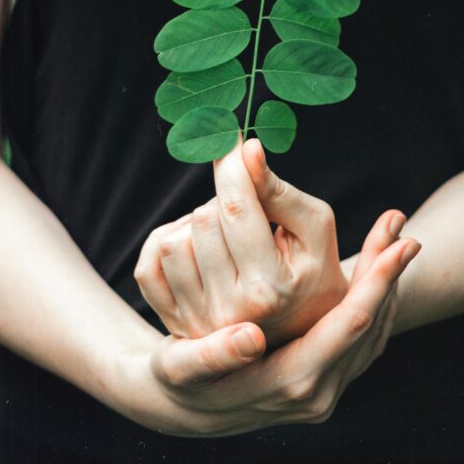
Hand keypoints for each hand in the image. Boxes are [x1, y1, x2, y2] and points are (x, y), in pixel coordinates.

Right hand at [121, 222, 420, 436]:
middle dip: (390, 275)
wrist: (183, 406)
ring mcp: (326, 388)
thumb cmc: (179, 377)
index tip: (398, 244)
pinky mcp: (325, 377)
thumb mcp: (181, 366)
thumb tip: (250, 337)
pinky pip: (363, 336)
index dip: (377, 282)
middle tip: (405, 232)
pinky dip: (374, 299)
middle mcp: (318, 392)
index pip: (351, 325)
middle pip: (372, 326)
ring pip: (373, 332)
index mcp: (292, 383)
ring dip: (385, 284)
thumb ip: (211, 356)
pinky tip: (374, 269)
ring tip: (395, 238)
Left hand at [136, 134, 389, 347]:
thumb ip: (278, 189)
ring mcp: (198, 323)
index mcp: (270, 290)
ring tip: (227, 234)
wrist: (302, 328)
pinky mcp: (175, 323)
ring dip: (199, 223)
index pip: (236, 210)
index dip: (230, 166)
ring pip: (175, 240)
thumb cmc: (313, 266)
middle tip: (248, 210)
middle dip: (225, 200)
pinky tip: (197, 244)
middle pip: (204, 219)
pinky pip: (149, 266)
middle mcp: (230, 314)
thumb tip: (247, 149)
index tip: (227, 135)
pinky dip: (169, 242)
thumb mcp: (314, 225)